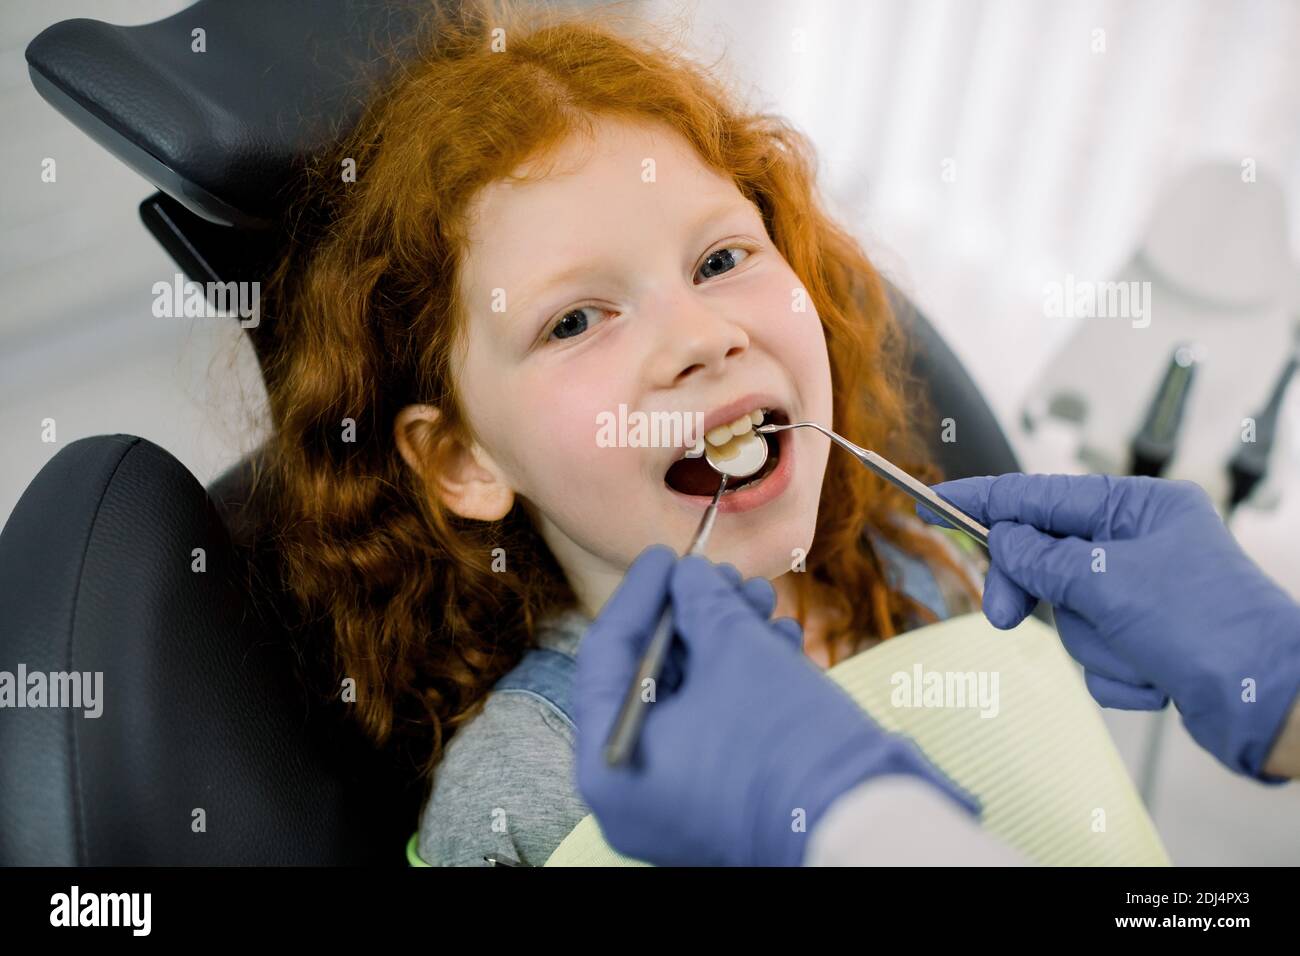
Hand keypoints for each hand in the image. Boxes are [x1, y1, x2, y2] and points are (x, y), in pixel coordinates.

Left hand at [573, 545, 978, 865]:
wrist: (864, 824)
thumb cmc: (784, 741)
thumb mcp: (733, 649)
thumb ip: (699, 601)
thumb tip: (688, 576)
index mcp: (608, 764)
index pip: (606, 657)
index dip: (640, 594)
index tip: (666, 554)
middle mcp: (631, 794)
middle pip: (651, 678)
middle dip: (696, 616)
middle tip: (728, 576)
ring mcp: (675, 805)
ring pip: (691, 699)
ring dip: (728, 640)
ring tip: (764, 601)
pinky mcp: (720, 805)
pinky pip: (717, 729)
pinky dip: (744, 682)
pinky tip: (780, 641)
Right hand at [919, 474, 1299, 778]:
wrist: (1273, 703)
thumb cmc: (1209, 628)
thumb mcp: (1108, 582)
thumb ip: (1041, 560)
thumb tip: (1002, 541)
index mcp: (1141, 508)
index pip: (1041, 496)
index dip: (983, 500)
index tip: (933, 499)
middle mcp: (1142, 546)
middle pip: (1047, 560)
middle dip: (1033, 594)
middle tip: (1001, 617)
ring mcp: (1145, 597)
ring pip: (1071, 616)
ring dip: (1096, 643)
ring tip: (1141, 653)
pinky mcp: (1149, 644)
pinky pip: (1098, 655)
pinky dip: (1120, 671)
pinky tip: (1158, 677)